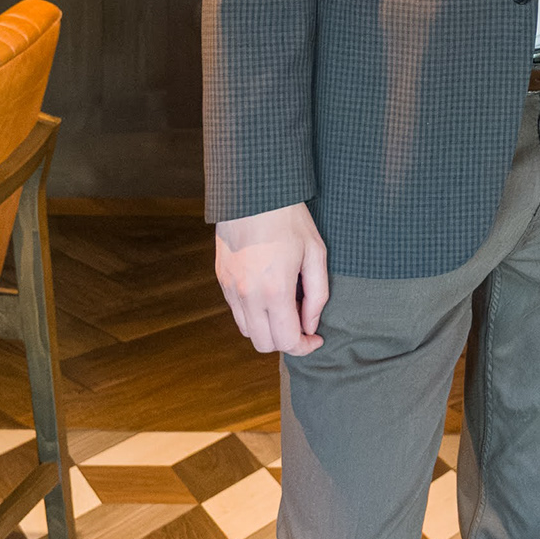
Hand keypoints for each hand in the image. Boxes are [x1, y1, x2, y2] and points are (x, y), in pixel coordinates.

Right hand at [215, 202, 329, 355]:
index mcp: (275, 290)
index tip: (316, 339)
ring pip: (247, 331)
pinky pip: (236, 312)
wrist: (254, 191)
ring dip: (267, 329)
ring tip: (284, 305)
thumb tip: (310, 325)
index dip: (305, 347)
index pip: (287, 341)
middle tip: (300, 322)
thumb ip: (317, 295)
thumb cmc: (289, 219)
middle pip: (264, 344)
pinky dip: (253, 314)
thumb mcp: (315, 253)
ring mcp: (231, 288)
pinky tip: (267, 295)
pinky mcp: (222, 279)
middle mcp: (249, 295)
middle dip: (285, 341)